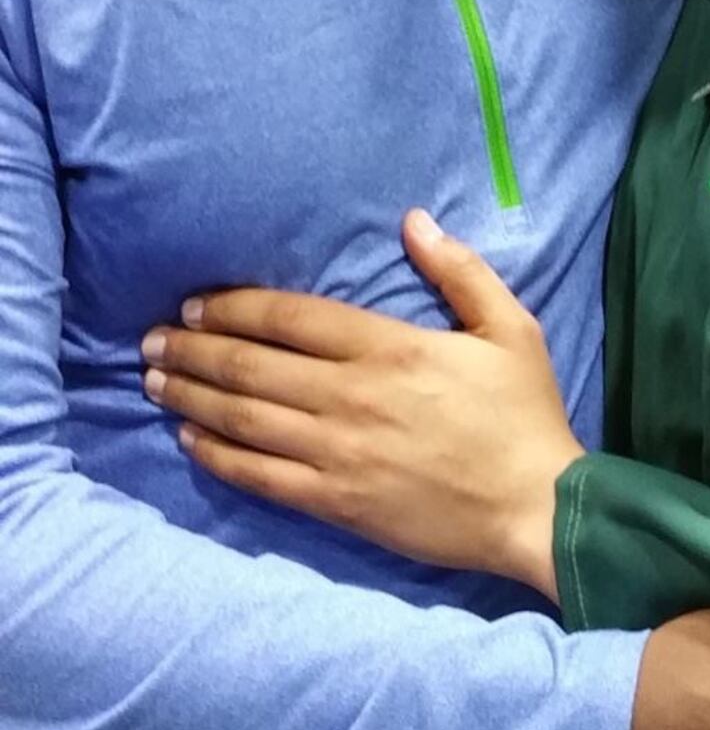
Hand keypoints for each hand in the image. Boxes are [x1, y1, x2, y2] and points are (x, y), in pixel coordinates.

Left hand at [141, 211, 580, 592]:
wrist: (537, 508)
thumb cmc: (525, 416)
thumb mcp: (511, 328)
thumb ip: (460, 271)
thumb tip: (414, 221)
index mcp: (389, 348)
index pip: (289, 318)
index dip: (233, 307)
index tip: (196, 304)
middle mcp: (352, 396)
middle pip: (251, 365)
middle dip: (192, 349)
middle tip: (152, 339)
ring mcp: (339, 452)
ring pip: (244, 418)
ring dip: (192, 395)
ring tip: (154, 380)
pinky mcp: (337, 502)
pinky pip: (260, 476)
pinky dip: (218, 455)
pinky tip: (190, 439)